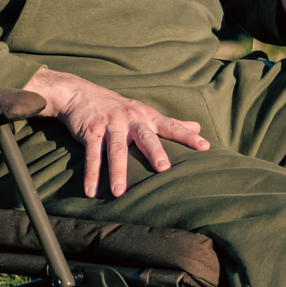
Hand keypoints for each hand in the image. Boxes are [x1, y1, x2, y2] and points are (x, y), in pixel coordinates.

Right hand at [25, 67, 210, 197]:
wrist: (81, 93)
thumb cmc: (119, 108)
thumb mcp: (145, 112)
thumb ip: (171, 122)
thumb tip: (198, 127)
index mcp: (147, 117)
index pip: (171, 126)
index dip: (187, 136)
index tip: (204, 147)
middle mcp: (131, 120)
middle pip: (144, 137)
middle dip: (154, 152)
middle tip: (163, 169)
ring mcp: (110, 125)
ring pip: (116, 150)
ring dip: (117, 172)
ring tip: (120, 193)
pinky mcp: (91, 132)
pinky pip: (91, 155)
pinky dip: (91, 174)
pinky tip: (91, 191)